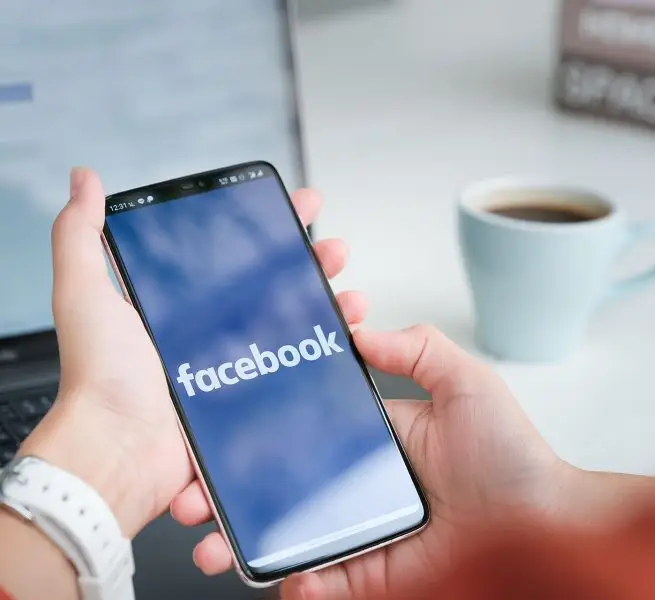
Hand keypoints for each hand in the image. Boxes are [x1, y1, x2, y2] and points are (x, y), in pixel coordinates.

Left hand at [21, 167, 367, 537]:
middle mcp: (208, 332)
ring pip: (293, 327)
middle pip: (273, 287)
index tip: (295, 206)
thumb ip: (80, 234)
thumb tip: (84, 180)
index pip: (233, 253)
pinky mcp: (249, 399)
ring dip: (328, 306)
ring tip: (350, 296)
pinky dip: (326, 354)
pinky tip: (345, 340)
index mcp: (177, 304)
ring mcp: (233, 366)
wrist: (119, 454)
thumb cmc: (100, 378)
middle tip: (334, 251)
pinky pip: (296, 371)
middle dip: (312, 264)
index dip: (268, 227)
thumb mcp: (84, 293)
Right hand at [173, 325, 570, 599]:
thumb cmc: (512, 456)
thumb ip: (417, 348)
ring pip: (282, 537)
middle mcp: (354, 484)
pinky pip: (320, 584)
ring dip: (236, 540)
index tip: (213, 424)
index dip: (251, 428)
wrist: (540, 526)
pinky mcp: (369, 575)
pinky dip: (296, 585)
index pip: (296, 427)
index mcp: (368, 437)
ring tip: (208, 542)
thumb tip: (361, 331)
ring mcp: (358, 530)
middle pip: (274, 485)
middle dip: (223, 487)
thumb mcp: (465, 383)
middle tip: (188, 489)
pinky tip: (285, 577)